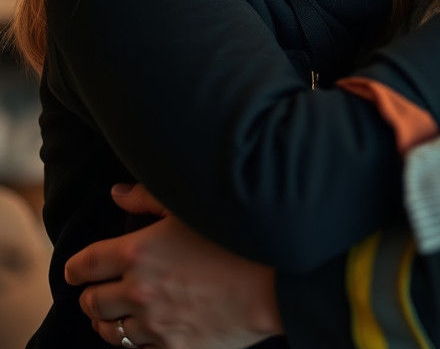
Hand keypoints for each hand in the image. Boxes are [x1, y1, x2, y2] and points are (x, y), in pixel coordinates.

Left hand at [65, 184, 281, 348]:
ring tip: (113, 316)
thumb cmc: (236, 234)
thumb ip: (148, 197)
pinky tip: (144, 331)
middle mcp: (139, 291)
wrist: (275, 279)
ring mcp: (155, 324)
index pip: (85, 264)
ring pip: (110, 332)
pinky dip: (135, 342)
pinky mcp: (174, 347)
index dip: (75, 268)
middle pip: (92, 302)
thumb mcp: (191, 205)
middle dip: (90, 295)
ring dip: (107, 322)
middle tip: (96, 290)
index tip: (75, 270)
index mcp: (138, 252)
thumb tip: (116, 194)